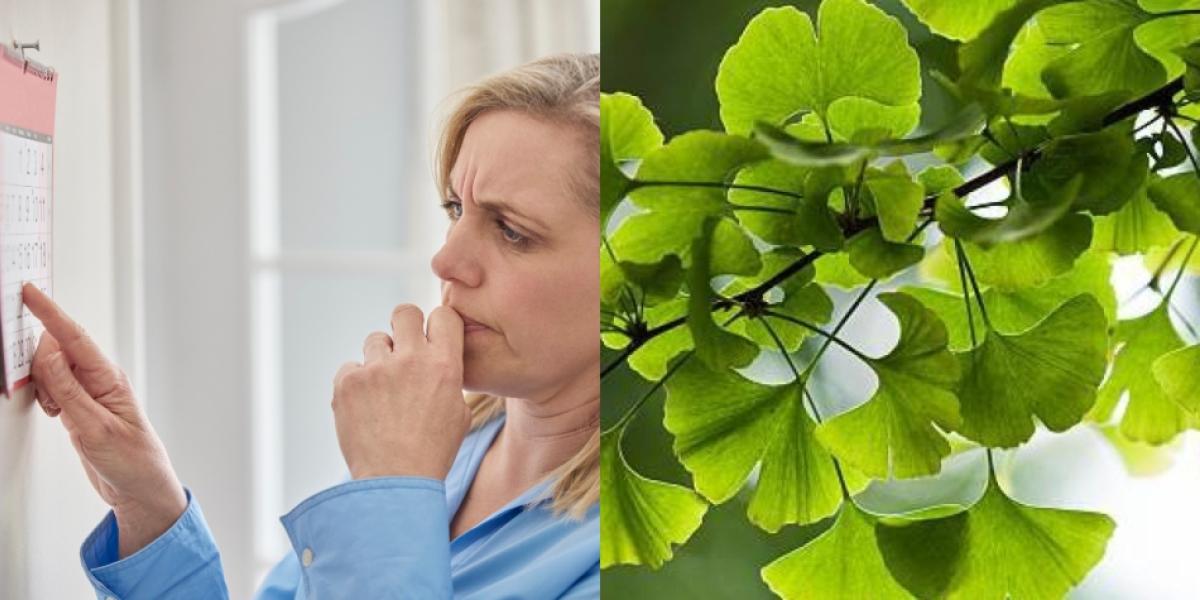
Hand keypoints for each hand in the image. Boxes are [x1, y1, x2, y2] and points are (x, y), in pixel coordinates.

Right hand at [23, 283, 185, 558]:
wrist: (139, 488)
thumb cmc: (131, 460)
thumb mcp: (94, 427)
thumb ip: (67, 389)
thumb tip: (47, 352)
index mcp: (108, 377)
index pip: (73, 337)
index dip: (49, 312)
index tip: (29, 291)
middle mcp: (99, 380)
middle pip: (56, 351)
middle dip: (42, 367)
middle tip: (53, 400)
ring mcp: (88, 392)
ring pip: (50, 371)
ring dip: (45, 388)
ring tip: (62, 415)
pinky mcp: (80, 407)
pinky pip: (53, 389)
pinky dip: (47, 398)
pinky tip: (59, 416)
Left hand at [333, 304, 470, 480]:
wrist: (395, 484)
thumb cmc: (432, 452)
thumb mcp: (459, 413)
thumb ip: (449, 377)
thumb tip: (439, 358)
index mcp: (444, 365)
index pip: (444, 315)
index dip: (438, 326)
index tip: (433, 339)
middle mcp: (410, 360)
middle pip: (404, 312)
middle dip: (405, 327)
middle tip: (403, 351)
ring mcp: (375, 370)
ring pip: (375, 340)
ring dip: (380, 359)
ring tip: (384, 392)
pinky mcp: (346, 383)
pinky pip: (351, 367)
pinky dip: (356, 383)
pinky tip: (366, 407)